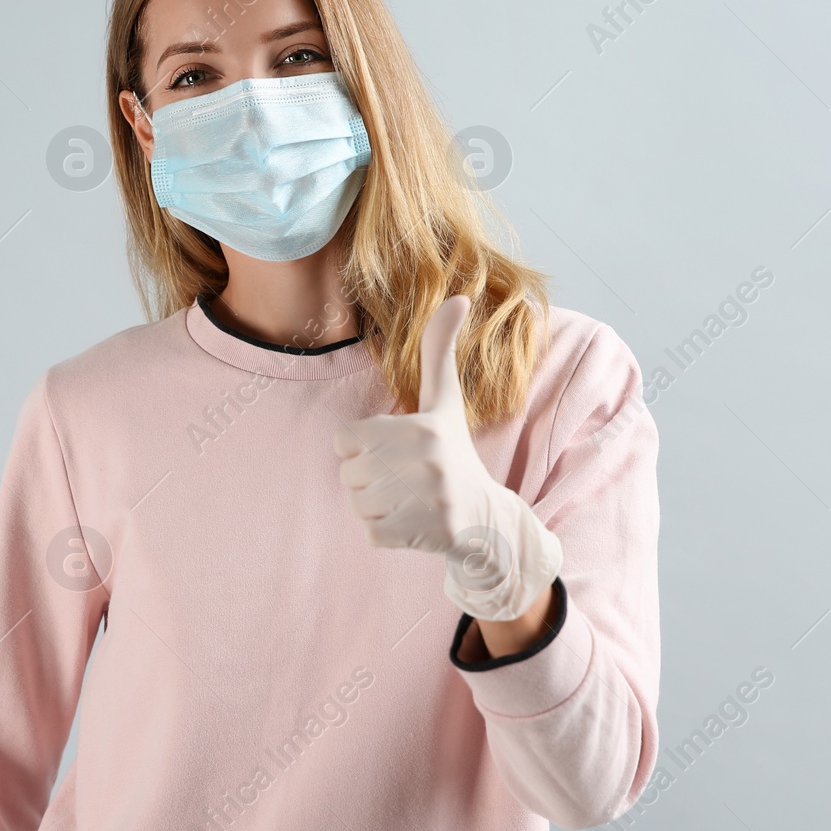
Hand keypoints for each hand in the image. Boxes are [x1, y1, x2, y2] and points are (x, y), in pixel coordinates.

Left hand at [333, 295, 561, 620]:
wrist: (486, 518)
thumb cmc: (454, 454)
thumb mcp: (445, 402)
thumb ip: (440, 351)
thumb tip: (458, 296)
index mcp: (421, 428)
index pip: (344, 440)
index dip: (363, 448)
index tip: (394, 451)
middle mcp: (425, 463)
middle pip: (348, 474)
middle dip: (367, 480)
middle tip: (402, 480)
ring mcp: (427, 502)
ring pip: (356, 504)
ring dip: (374, 506)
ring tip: (406, 500)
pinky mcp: (423, 534)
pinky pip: (370, 533)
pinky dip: (383, 532)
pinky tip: (410, 523)